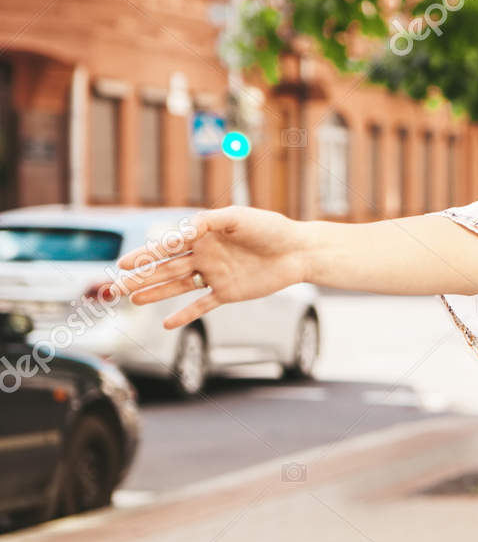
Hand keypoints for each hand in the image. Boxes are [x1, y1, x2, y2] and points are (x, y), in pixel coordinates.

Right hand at [108, 206, 309, 330]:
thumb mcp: (238, 218)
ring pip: (177, 286)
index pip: (166, 246)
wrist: (298, 251)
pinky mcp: (228, 293)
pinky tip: (166, 324)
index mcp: (202, 235)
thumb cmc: (270, 228)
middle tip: (114, 287)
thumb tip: (182, 231)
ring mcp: (215, 275)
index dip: (143, 255)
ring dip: (155, 293)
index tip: (122, 262)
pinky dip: (185, 315)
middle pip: (165, 268)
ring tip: (132, 299)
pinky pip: (202, 306)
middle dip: (140, 277)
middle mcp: (204, 256)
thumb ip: (209, 222)